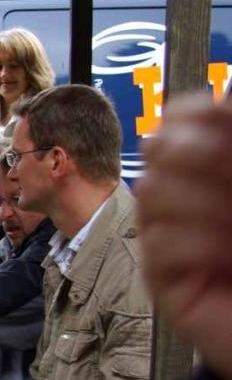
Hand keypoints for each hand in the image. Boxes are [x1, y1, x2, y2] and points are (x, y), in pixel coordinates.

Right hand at [136, 93, 231, 379]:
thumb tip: (218, 100)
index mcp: (225, 168)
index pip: (186, 117)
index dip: (198, 114)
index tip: (221, 118)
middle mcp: (198, 197)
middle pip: (160, 145)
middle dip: (201, 157)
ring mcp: (177, 237)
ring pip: (154, 189)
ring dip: (207, 206)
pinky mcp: (164, 279)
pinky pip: (160, 241)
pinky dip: (198, 246)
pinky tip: (226, 262)